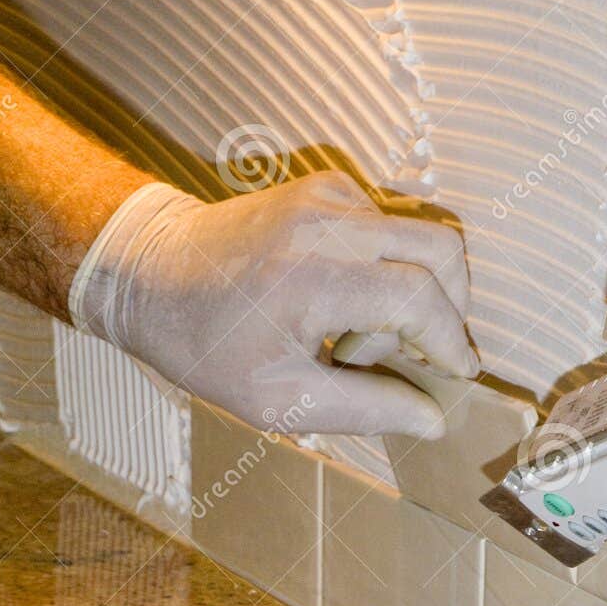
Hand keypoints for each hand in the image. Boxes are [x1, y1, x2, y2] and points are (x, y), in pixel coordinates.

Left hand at [68, 172, 476, 436]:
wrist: (148, 271)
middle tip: (420, 349)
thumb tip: (434, 419)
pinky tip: (348, 295)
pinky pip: (393, 222)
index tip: (458, 373)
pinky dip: (391, 262)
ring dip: (418, 285)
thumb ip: (363, 409)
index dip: (449, 340)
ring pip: (423, 233)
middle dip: (450, 305)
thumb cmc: (206, 343)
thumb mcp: (276, 400)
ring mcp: (330, 195)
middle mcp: (329, 223)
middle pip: (441, 249)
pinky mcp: (329, 186)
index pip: (419, 298)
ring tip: (365, 326)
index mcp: (313, 277)